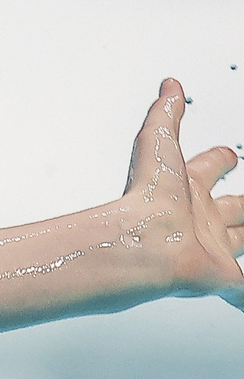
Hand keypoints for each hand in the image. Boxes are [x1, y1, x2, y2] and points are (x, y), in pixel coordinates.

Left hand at [120, 78, 243, 309]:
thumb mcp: (157, 143)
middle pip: (230, 208)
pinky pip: (241, 291)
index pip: (206, 169)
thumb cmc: (146, 196)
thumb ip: (165, 114)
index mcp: (187, 189)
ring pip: (241, 241)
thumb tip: (169, 84)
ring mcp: (212, 249)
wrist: (144, 243)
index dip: (219, 160)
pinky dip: (243, 294)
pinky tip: (242, 294)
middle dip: (242, 202)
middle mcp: (200, 219)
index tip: (227, 154)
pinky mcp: (222, 278)